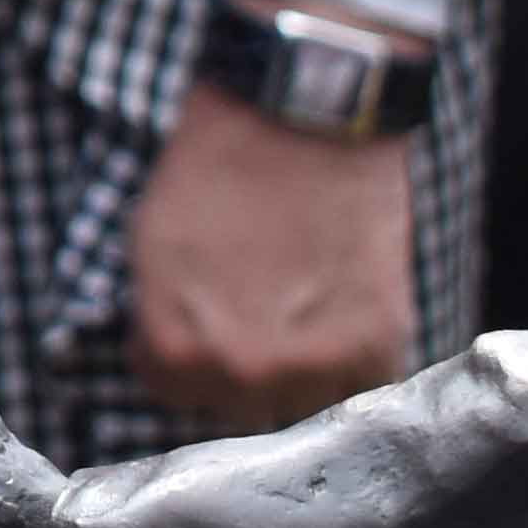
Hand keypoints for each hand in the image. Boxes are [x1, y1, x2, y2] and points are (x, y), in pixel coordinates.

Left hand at [124, 73, 414, 431]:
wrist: (302, 123)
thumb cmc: (216, 172)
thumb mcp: (149, 247)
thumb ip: (158, 319)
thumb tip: (162, 357)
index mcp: (182, 350)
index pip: (168, 389)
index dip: (173, 351)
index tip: (189, 324)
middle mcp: (249, 373)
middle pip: (234, 404)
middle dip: (232, 363)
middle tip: (246, 311)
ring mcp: (318, 369)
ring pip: (297, 402)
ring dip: (294, 369)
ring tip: (293, 307)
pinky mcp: (378, 349)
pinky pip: (355, 386)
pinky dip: (345, 357)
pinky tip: (332, 310)